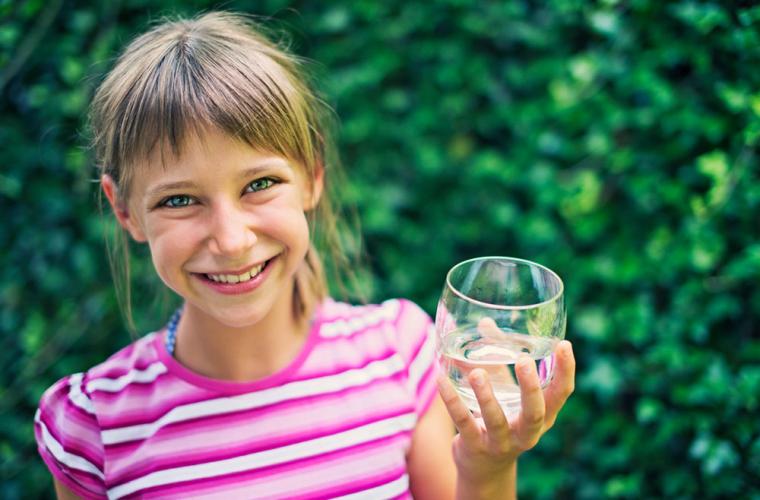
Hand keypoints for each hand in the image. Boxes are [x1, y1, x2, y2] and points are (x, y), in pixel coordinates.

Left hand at [437, 340, 574, 491]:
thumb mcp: (504, 389)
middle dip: (530, 387)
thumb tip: (484, 322)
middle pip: (535, 412)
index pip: (561, 394)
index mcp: (543, 416)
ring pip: (496, 420)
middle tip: (525, 361)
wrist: (483, 467)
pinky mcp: (475, 446)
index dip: (566, 370)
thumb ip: (497, 357)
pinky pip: (463, 423)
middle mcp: (527, 432)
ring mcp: (501, 442)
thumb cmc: (500, 417)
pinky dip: (452, 402)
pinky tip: (441, 380)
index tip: (564, 344)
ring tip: (477, 373)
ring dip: (487, 396)